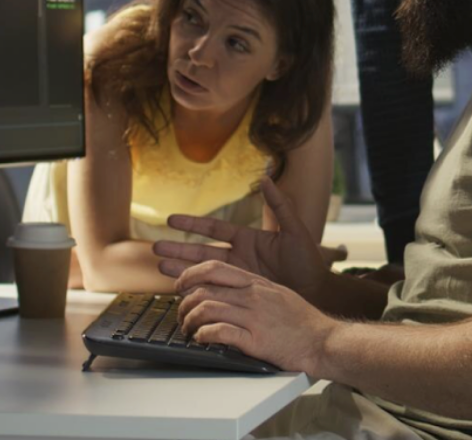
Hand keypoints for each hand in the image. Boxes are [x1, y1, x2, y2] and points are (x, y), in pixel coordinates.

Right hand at [153, 176, 331, 297]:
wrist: (317, 292)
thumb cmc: (309, 261)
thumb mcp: (294, 230)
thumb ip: (279, 205)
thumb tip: (266, 178)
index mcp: (246, 239)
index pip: (213, 229)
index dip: (192, 224)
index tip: (171, 220)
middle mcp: (237, 257)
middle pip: (200, 251)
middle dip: (177, 249)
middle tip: (155, 247)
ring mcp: (236, 277)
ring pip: (201, 271)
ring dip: (180, 268)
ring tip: (159, 266)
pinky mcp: (238, 294)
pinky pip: (213, 290)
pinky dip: (196, 289)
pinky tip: (179, 290)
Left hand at [177, 261, 333, 374]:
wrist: (324, 341)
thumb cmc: (302, 321)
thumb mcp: (278, 293)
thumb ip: (254, 288)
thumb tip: (229, 289)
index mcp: (256, 282)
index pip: (214, 268)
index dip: (190, 273)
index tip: (179, 284)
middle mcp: (253, 296)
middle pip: (204, 289)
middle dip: (184, 302)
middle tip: (180, 313)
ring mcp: (254, 317)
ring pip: (207, 309)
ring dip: (189, 320)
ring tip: (187, 330)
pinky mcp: (255, 340)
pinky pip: (219, 332)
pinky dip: (203, 335)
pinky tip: (200, 339)